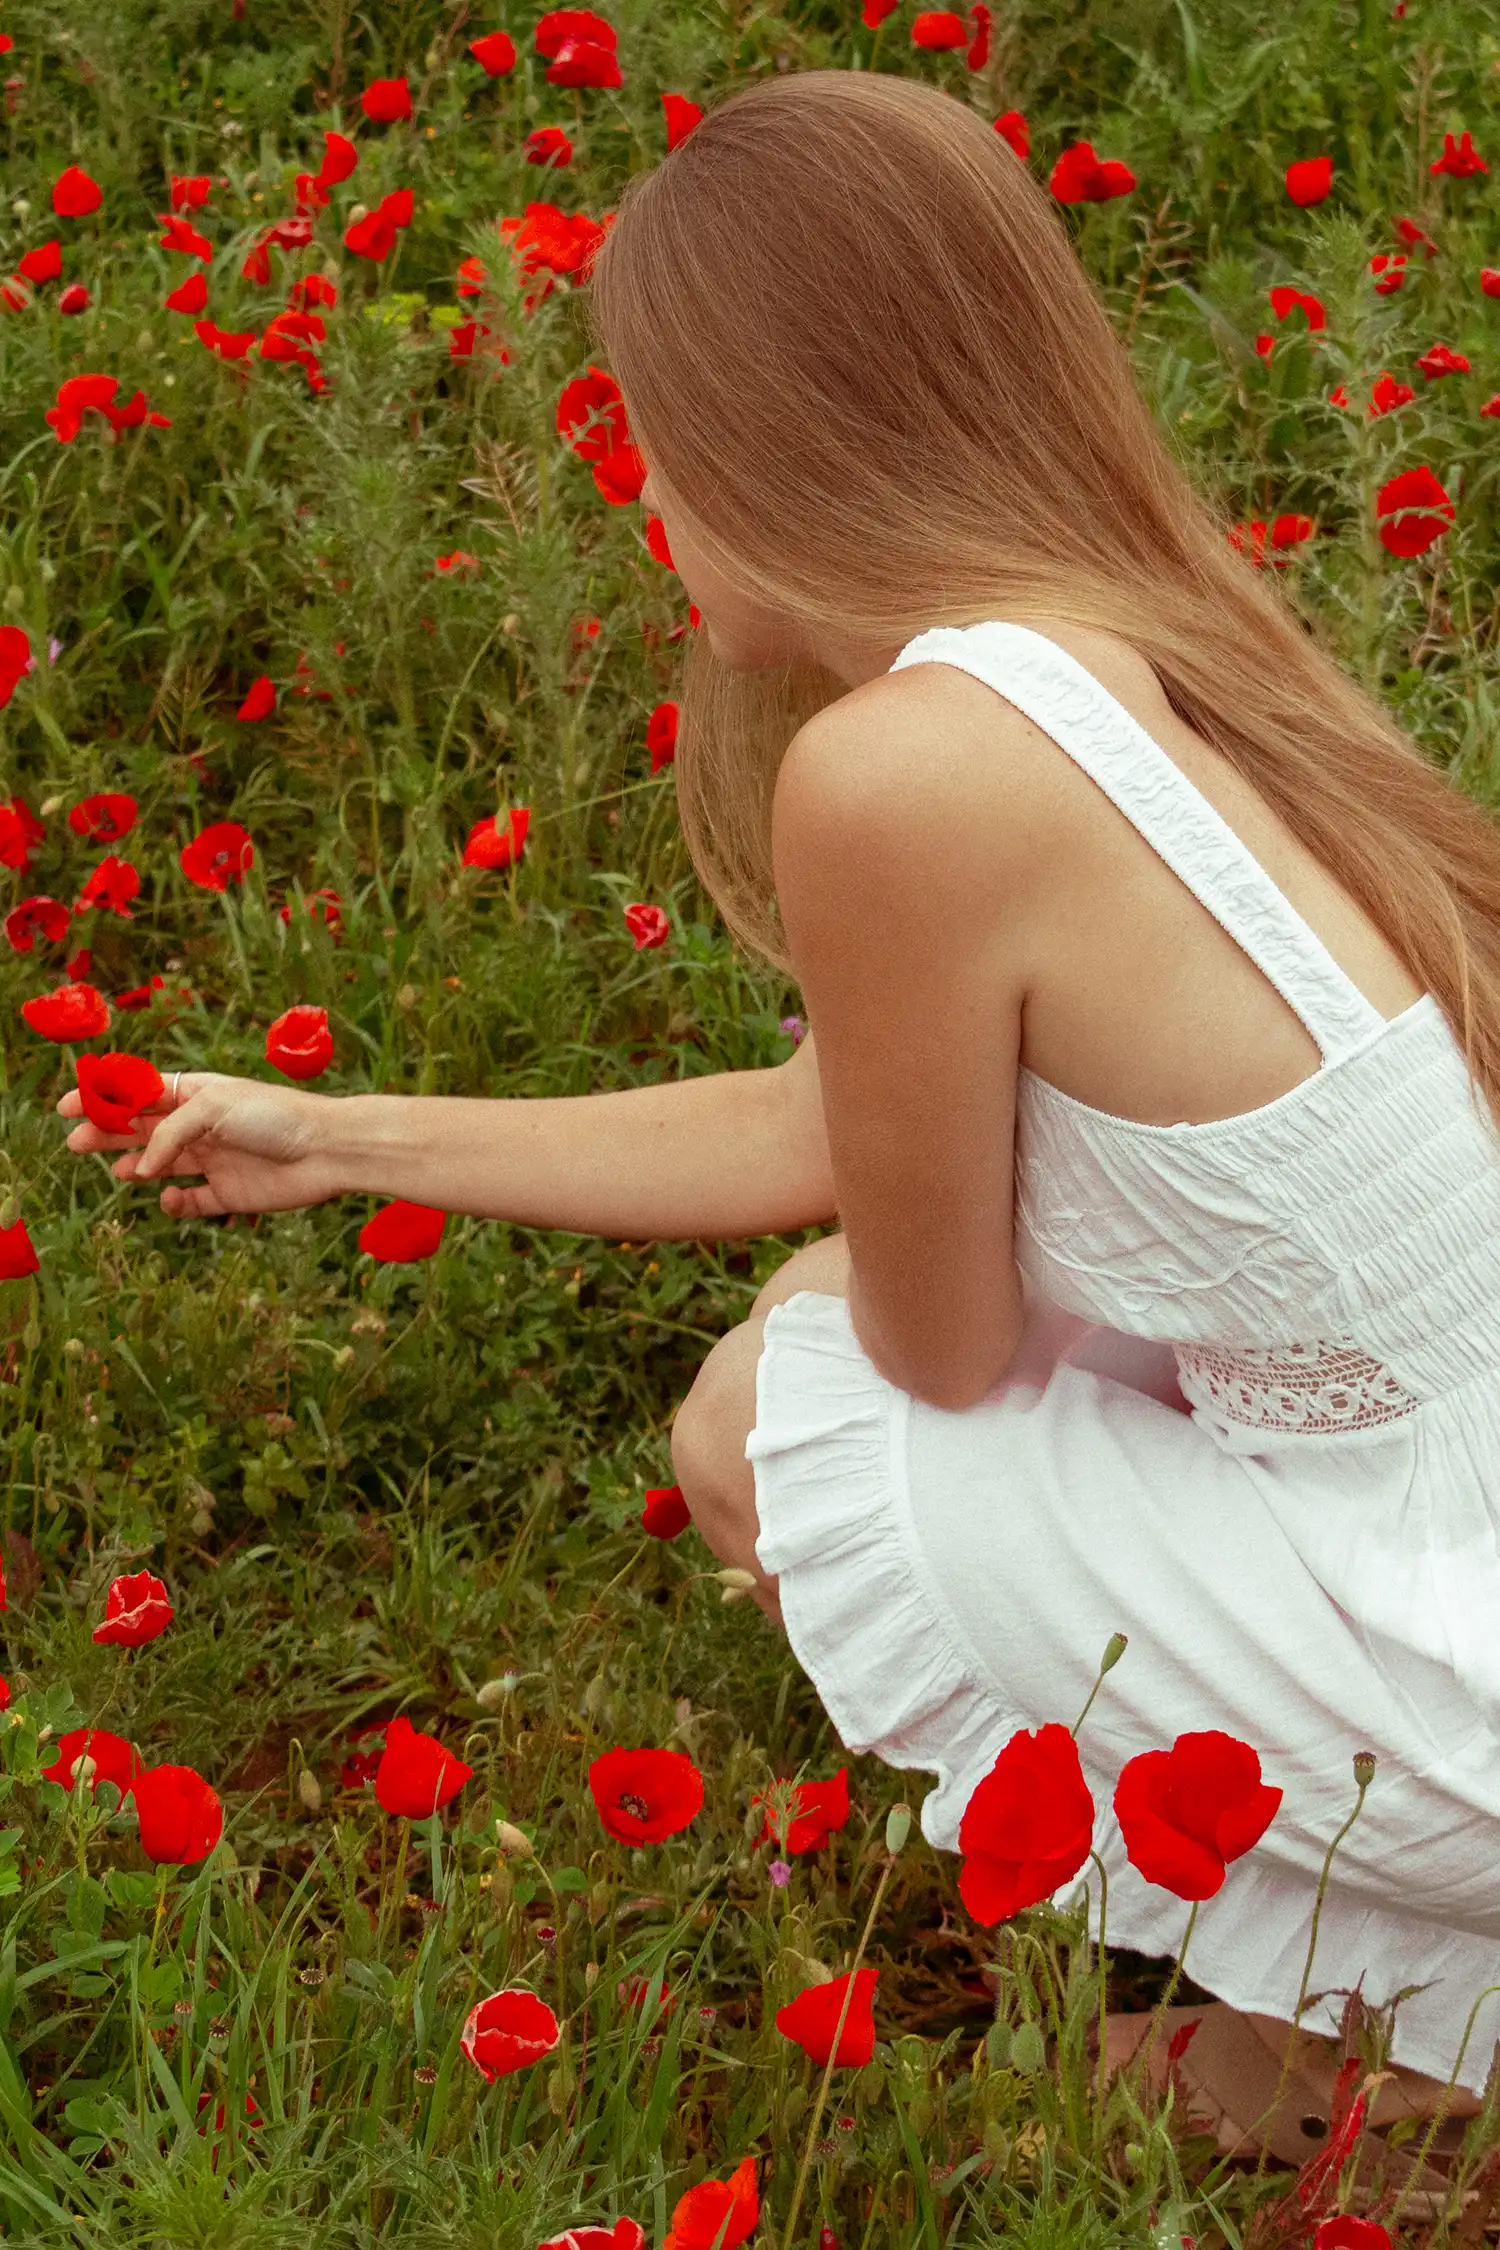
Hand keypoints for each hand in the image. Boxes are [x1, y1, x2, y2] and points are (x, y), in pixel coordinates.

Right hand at [57, 1072, 351, 1218]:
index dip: (102, 1098)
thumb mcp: (212, 1107)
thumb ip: (168, 1133)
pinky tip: (166, 1197)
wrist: (327, 1151)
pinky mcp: (231, 1193)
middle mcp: (203, 1125)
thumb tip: (139, 1168)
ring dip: (135, 1165)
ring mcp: (216, 1159)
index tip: (66, 1106)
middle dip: (108, 1133)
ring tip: (115, 1169)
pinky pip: (192, 1201)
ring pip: (163, 1164)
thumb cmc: (275, 1116)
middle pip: (143, 1130)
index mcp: (198, 1092)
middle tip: (75, 1143)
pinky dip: (174, 1203)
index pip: (140, 1093)